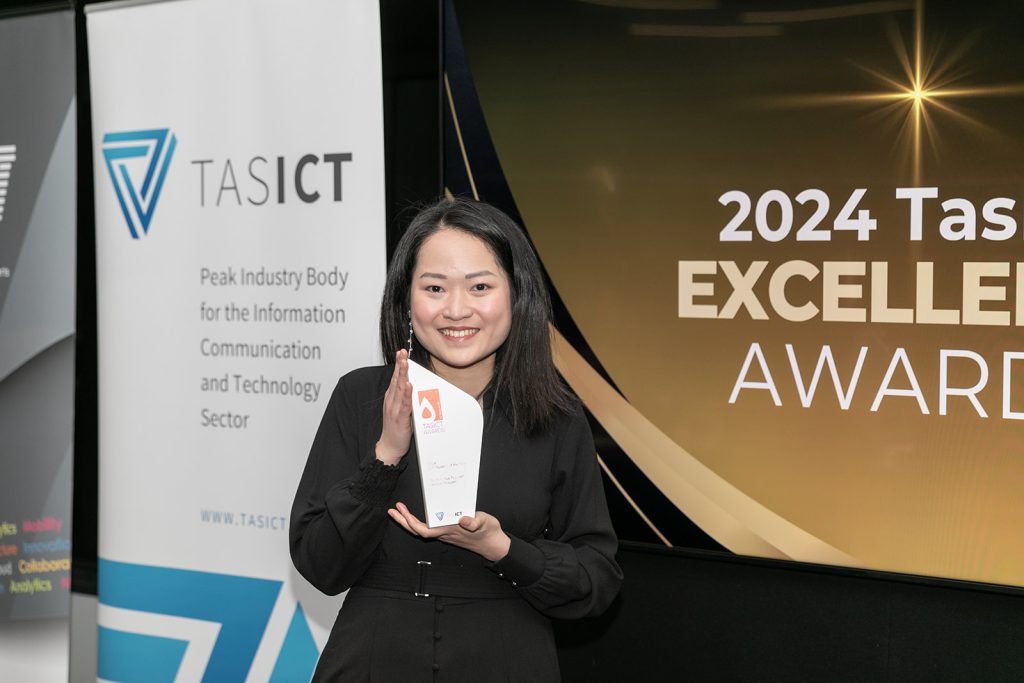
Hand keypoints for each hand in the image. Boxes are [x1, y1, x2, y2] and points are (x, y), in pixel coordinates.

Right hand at [375, 350, 412, 464]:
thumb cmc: (396, 429)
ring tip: (405, 362)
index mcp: (391, 398)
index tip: (401, 353)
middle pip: (396, 379)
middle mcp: (391, 401)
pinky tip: (408, 385)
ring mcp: (394, 408)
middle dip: (400, 364)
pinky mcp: (400, 417)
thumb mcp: (399, 409)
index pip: (395, 378)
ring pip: (399, 388)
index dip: (398, 364)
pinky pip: (404, 403)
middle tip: (402, 352)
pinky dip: (406, 393)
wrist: (389, 447)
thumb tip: (412, 386)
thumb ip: (404, 398)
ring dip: (402, 374)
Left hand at [388, 502, 511, 561]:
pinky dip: (418, 522)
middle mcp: (444, 534)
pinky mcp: (448, 532)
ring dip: (408, 522)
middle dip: (403, 521)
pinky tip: (416, 515)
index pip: (425, 530)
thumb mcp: (485, 522)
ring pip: (421, 530)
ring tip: (400, 510)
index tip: (403, 512)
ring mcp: (445, 534)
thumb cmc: (489, 532)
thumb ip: (475, 521)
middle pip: (418, 531)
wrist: (493, 544)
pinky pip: (428, 529)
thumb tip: (464, 520)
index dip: (412, 523)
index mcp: (450, 530)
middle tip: (393, 510)